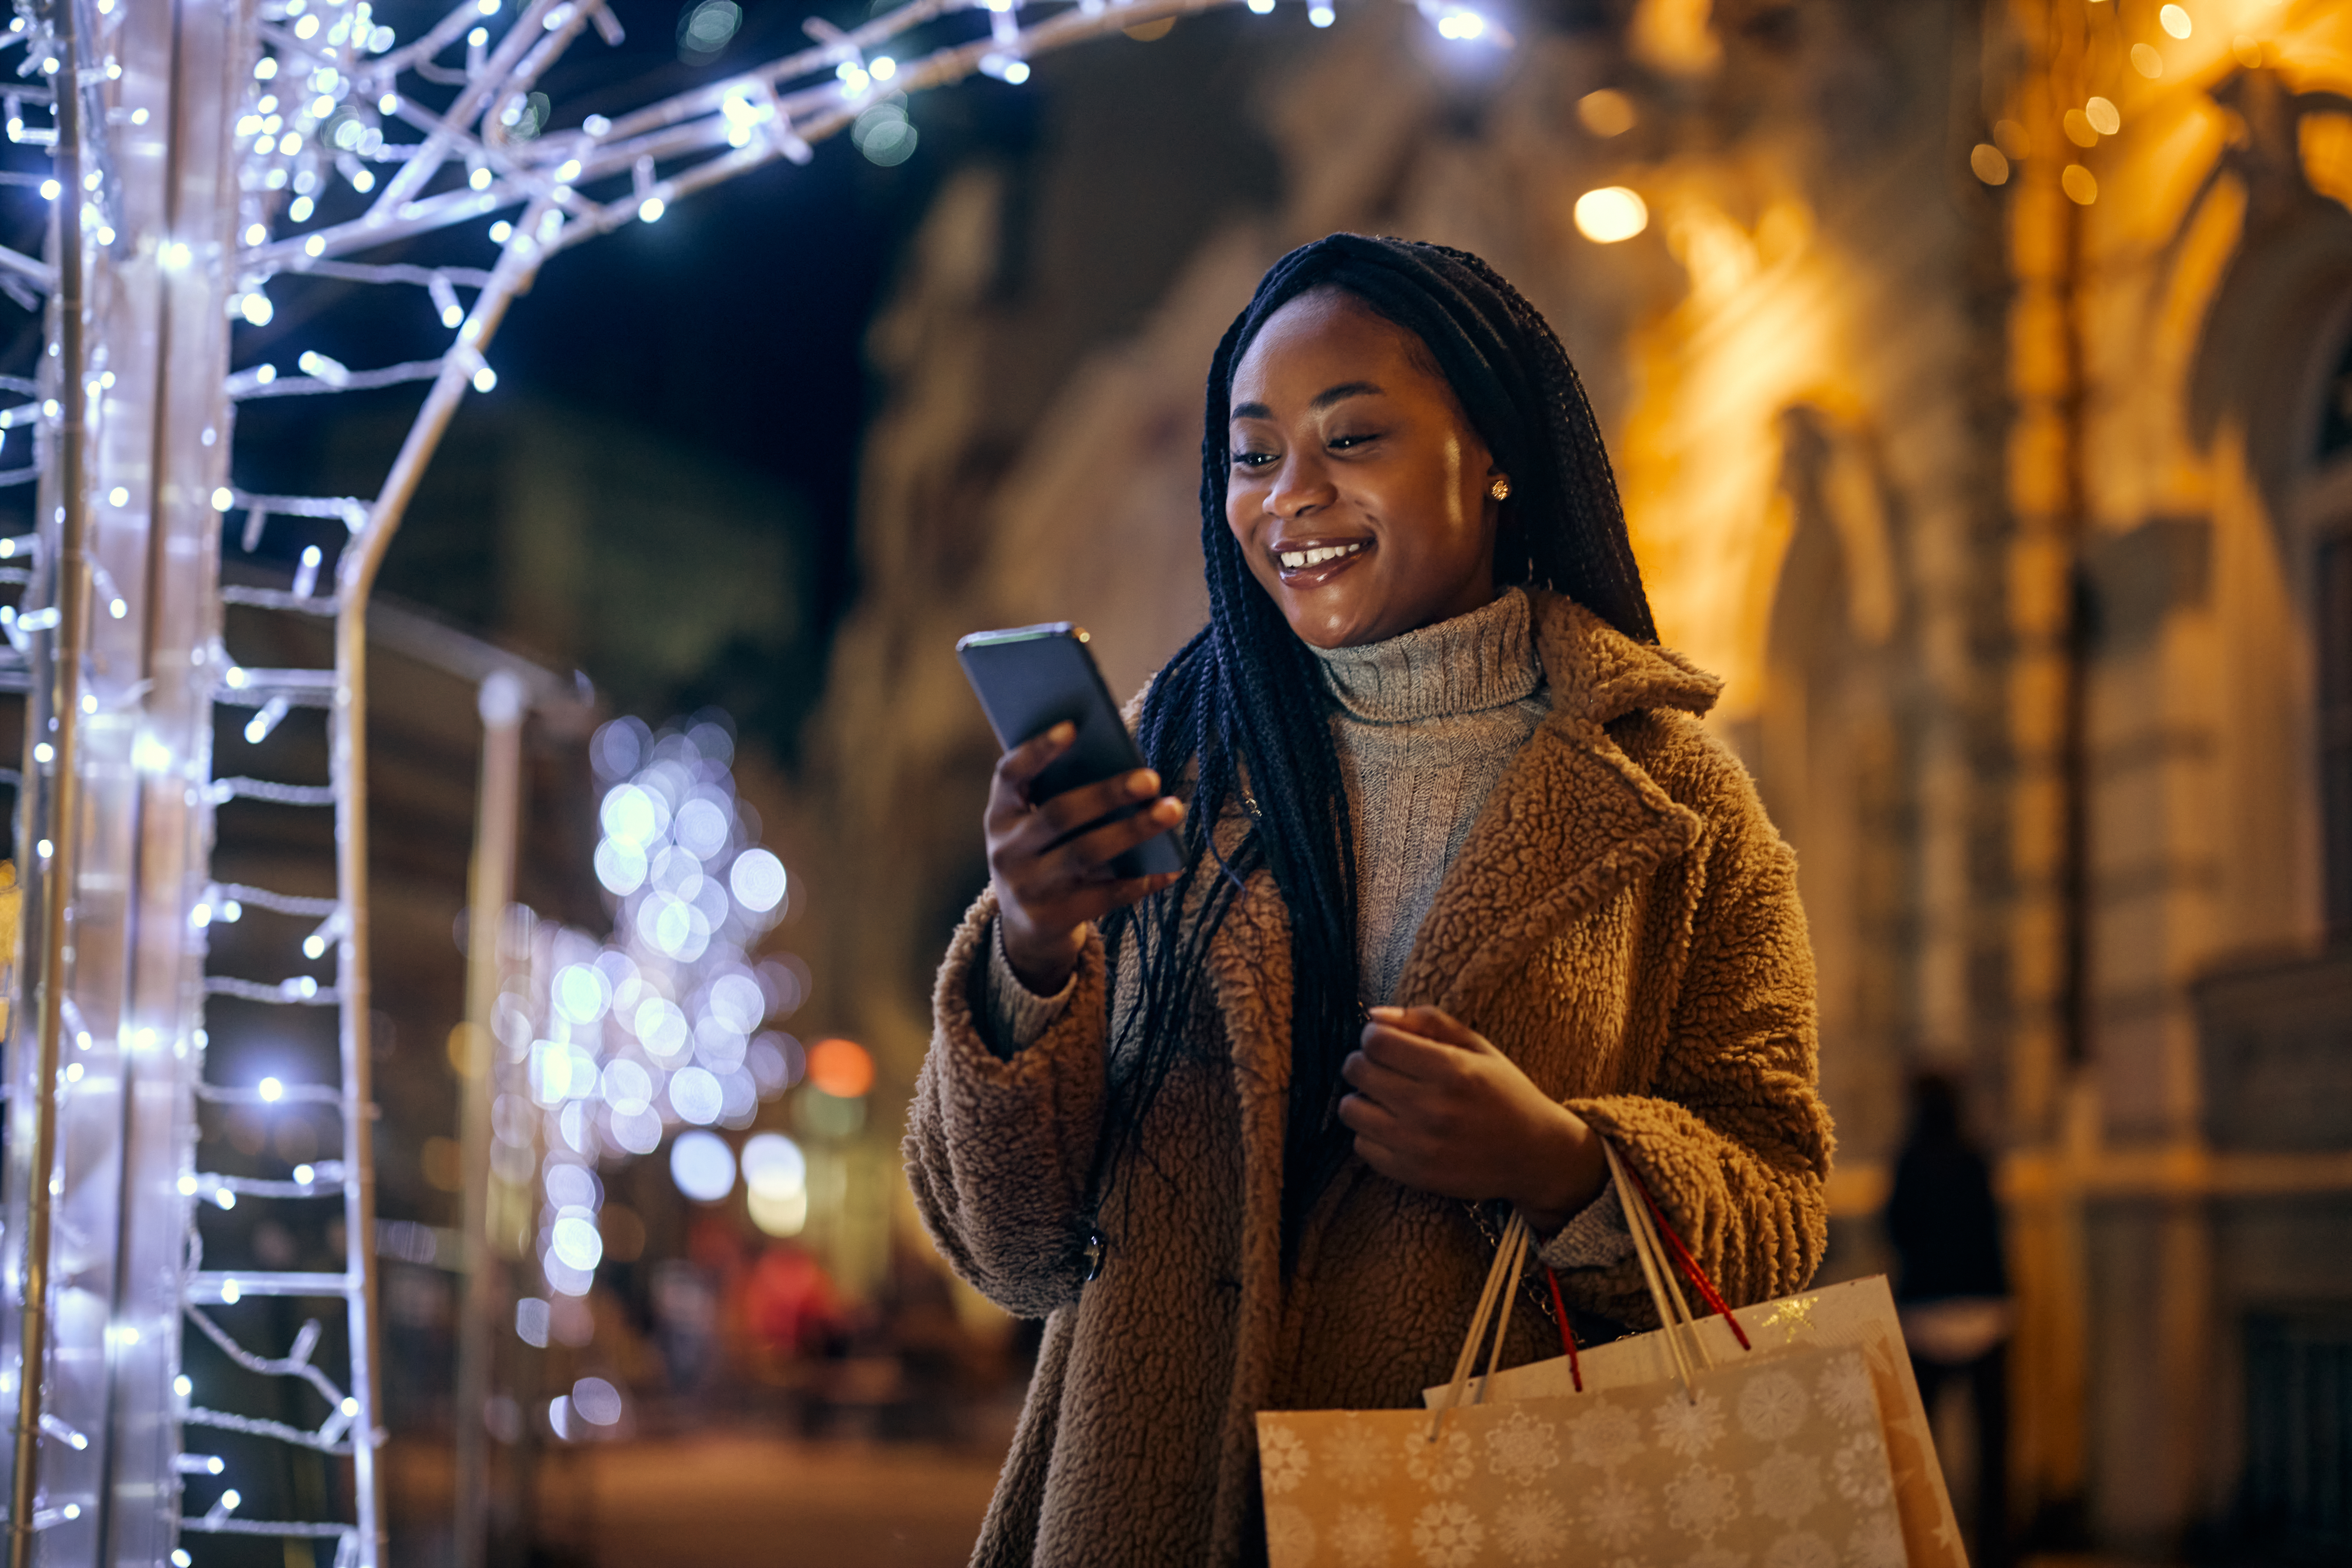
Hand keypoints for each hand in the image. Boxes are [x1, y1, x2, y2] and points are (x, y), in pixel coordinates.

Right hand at [986, 723, 1185, 992]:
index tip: (1073, 726)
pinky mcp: (1053, 919)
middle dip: (1107, 793)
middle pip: (1059, 814)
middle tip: (1151, 778)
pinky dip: (1139, 881)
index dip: (1038, 750)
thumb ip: (1061, 798)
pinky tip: (1170, 867)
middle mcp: (1006, 851)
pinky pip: (1103, 896)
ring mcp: (1027, 888)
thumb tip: (1123, 768)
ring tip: (1171, 810)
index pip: (1010, 776)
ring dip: (1133, 830)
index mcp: (1000, 816)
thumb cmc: (1044, 859)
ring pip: (1085, 853)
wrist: (1026, 933)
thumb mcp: (1035, 829)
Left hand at [1338, 1005, 1606, 1234]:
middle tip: (1386, 1068)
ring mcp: (1419, 1145)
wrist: (1535, 1155)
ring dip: (1363, 1098)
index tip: (1388, 1042)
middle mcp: (1431, 1108)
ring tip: (1388, 1099)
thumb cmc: (1504, 1093)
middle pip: (1357, 1071)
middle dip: (1366, 1062)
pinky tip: (1396, 1127)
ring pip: (1350, 1109)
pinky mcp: (1412, 1174)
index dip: (1375, 1036)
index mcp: (1451, 1070)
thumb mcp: (1477, 1047)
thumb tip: (1373, 1016)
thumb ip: (1426, 1022)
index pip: (1376, 1041)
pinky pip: (1361, 1146)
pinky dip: (1372, 1133)